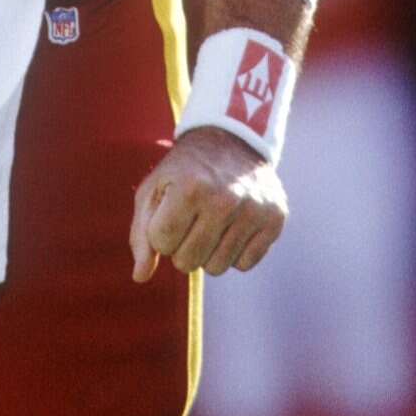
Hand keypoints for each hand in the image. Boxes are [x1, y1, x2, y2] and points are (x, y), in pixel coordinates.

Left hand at [130, 125, 286, 280]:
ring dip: (208, 251)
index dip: (160, 232)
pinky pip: (244, 264)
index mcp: (191, 185)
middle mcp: (226, 198)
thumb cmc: (185, 169)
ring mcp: (254, 209)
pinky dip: (234, 251)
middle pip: (187, 261)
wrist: (233, 138)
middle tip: (191, 217)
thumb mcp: (154, 189)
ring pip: (216, 268)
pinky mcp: (275, 219)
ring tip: (211, 221)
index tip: (169, 211)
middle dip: (182, 246)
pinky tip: (234, 224)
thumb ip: (141, 234)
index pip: (162, 242)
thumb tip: (140, 277)